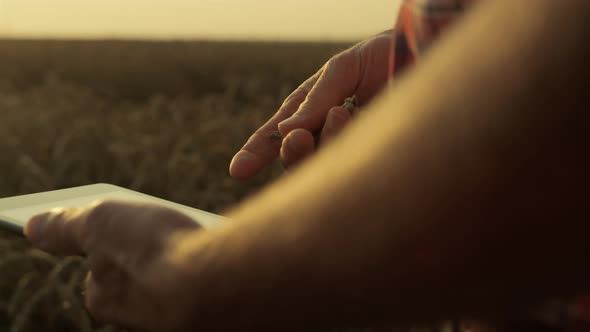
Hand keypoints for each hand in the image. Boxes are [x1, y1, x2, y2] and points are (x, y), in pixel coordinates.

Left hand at [24, 201, 201, 331]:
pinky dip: (208, 270)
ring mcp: (173, 319)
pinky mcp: (209, 317)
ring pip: (174, 282)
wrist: (216, 282)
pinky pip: (204, 286)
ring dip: (183, 260)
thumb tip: (35, 227)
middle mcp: (136, 317)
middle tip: (167, 230)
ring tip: (197, 239)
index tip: (132, 229)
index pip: (100, 272)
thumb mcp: (101, 222)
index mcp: (106, 299)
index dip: (115, 244)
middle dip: (151, 254)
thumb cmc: (153, 250)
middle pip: (139, 278)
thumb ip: (67, 226)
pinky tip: (217, 256)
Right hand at [230, 30, 391, 178]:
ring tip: (342, 113)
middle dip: (293, 153)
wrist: (429, 57)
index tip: (238, 171)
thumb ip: (315, 99)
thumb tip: (285, 132)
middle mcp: (324, 133)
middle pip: (295, 158)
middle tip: (298, 138)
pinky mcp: (373, 157)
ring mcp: (349, 148)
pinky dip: (346, 145)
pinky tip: (356, 120)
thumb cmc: (383, 57)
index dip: (257, 154)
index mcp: (309, 111)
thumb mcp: (343, 70)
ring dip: (325, 143)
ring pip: (321, 167)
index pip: (276, 136)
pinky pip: (350, 165)